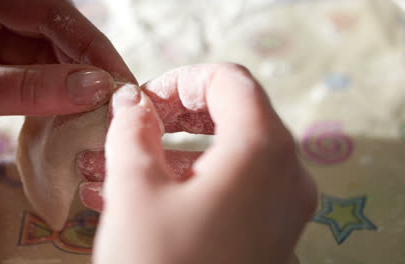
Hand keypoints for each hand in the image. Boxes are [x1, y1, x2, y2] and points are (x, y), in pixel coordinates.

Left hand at [0, 0, 134, 127]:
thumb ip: (24, 88)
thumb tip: (95, 90)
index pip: (54, 13)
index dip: (94, 49)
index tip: (122, 84)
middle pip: (57, 35)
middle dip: (88, 71)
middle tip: (115, 107)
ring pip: (48, 58)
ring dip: (74, 89)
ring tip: (98, 118)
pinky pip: (31, 76)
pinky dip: (51, 99)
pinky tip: (71, 118)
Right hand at [89, 64, 316, 263]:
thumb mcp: (135, 190)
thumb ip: (132, 131)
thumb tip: (129, 101)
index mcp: (263, 150)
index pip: (230, 81)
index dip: (182, 80)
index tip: (143, 99)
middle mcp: (288, 175)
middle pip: (234, 115)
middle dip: (177, 116)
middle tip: (134, 126)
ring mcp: (284, 209)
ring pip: (227, 157)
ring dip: (173, 154)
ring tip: (117, 162)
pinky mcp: (269, 235)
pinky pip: (230, 191)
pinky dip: (189, 184)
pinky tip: (139, 193)